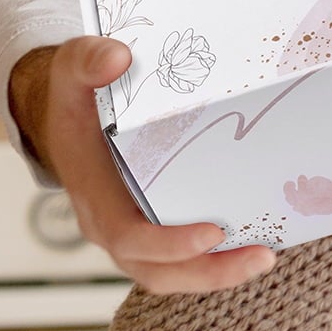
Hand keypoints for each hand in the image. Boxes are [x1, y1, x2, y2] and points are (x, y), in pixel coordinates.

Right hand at [9, 39, 275, 293]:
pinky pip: (181, 257)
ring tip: (266, 256)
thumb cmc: (75, 97)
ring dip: (218, 272)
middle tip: (262, 256)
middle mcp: (112, 223)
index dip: (169, 243)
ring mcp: (133, 230)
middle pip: (156, 270)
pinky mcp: (153, 224)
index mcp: (94, 195)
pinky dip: (215, 257)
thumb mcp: (71, 70)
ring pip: (171, 272)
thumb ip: (88, 60)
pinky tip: (257, 237)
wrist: (65, 116)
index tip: (213, 231)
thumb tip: (118, 58)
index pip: (128, 236)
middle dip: (209, 272)